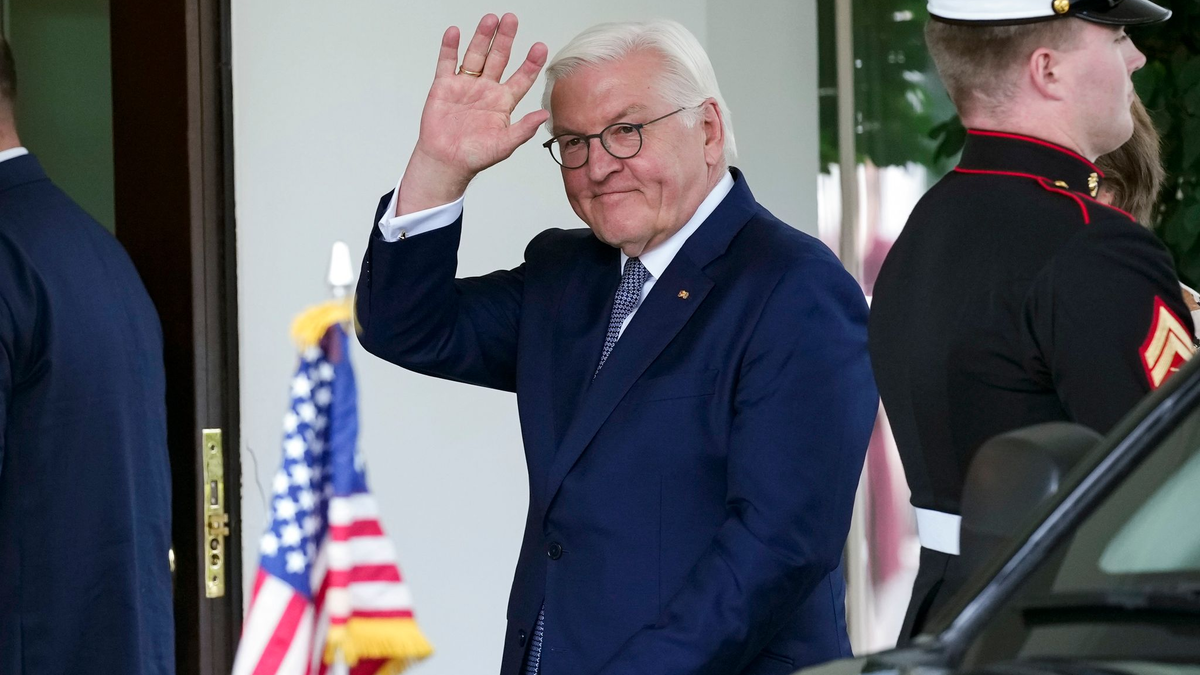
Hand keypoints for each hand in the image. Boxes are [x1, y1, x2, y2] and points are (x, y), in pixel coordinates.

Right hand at [397, 13, 549, 214]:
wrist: (446, 162)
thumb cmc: (475, 156)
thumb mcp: (504, 145)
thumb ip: (523, 129)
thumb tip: (544, 115)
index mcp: (503, 102)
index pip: (521, 78)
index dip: (531, 63)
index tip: (540, 47)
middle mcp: (486, 90)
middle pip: (498, 58)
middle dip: (505, 39)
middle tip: (512, 19)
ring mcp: (465, 85)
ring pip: (475, 55)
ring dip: (482, 37)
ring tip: (490, 19)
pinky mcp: (444, 86)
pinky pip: (447, 62)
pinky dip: (450, 47)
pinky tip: (455, 33)